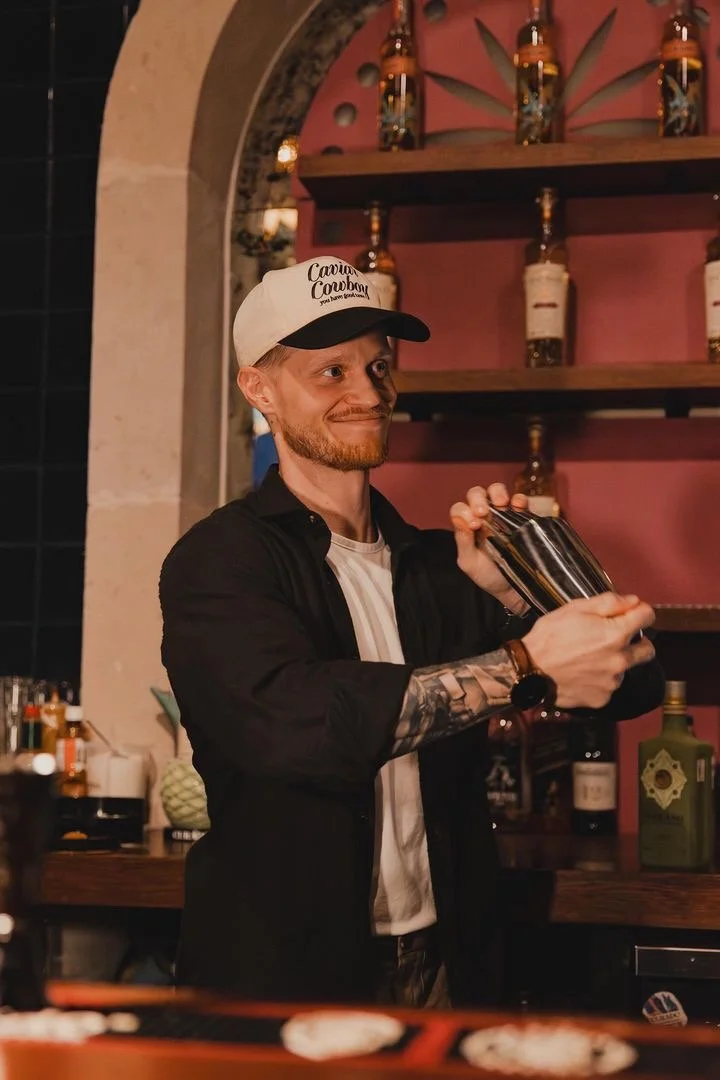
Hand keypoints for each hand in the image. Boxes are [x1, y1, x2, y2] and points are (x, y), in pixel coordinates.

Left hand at [450, 483, 529, 611]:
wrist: (513, 589)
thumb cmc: (488, 576)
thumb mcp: (470, 563)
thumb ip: (462, 541)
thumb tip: (458, 518)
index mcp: (468, 525)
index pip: (460, 509)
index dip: (464, 512)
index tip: (473, 526)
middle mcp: (484, 516)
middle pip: (477, 494)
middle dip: (478, 499)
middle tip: (483, 513)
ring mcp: (503, 514)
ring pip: (497, 491)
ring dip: (497, 492)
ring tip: (501, 504)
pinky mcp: (522, 517)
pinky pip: (521, 501)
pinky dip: (520, 499)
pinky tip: (518, 506)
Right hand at [521, 592, 655, 709]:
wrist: (529, 670)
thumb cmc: (549, 636)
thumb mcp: (574, 608)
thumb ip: (608, 602)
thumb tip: (633, 601)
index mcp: (615, 634)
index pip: (647, 617)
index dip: (639, 611)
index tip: (631, 612)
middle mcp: (620, 661)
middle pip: (647, 650)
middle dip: (637, 641)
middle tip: (615, 638)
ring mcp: (612, 682)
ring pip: (626, 669)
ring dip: (614, 662)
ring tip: (589, 658)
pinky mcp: (602, 698)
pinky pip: (609, 686)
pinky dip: (601, 679)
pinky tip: (582, 673)